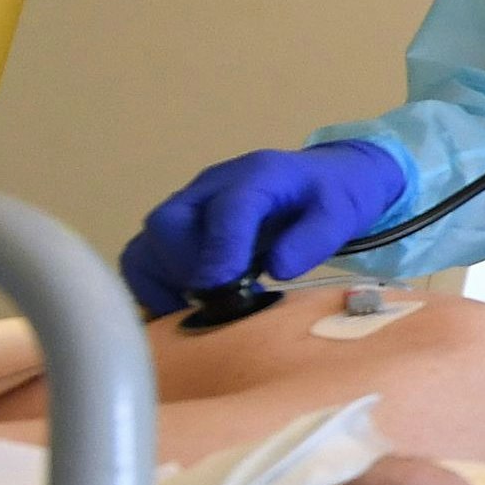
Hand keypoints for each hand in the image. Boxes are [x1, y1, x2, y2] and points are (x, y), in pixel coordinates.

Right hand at [121, 141, 407, 314]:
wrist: (321, 182)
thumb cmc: (331, 197)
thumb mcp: (341, 213)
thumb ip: (314, 238)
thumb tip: (278, 268)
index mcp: (258, 176)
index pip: (227, 208)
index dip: (221, 249)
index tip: (222, 287)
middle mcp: (211, 188)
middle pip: (168, 223)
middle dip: (188, 269)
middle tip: (223, 300)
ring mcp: (187, 208)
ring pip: (147, 245)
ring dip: (168, 285)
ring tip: (210, 306)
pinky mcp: (176, 232)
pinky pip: (143, 262)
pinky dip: (155, 290)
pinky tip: (191, 308)